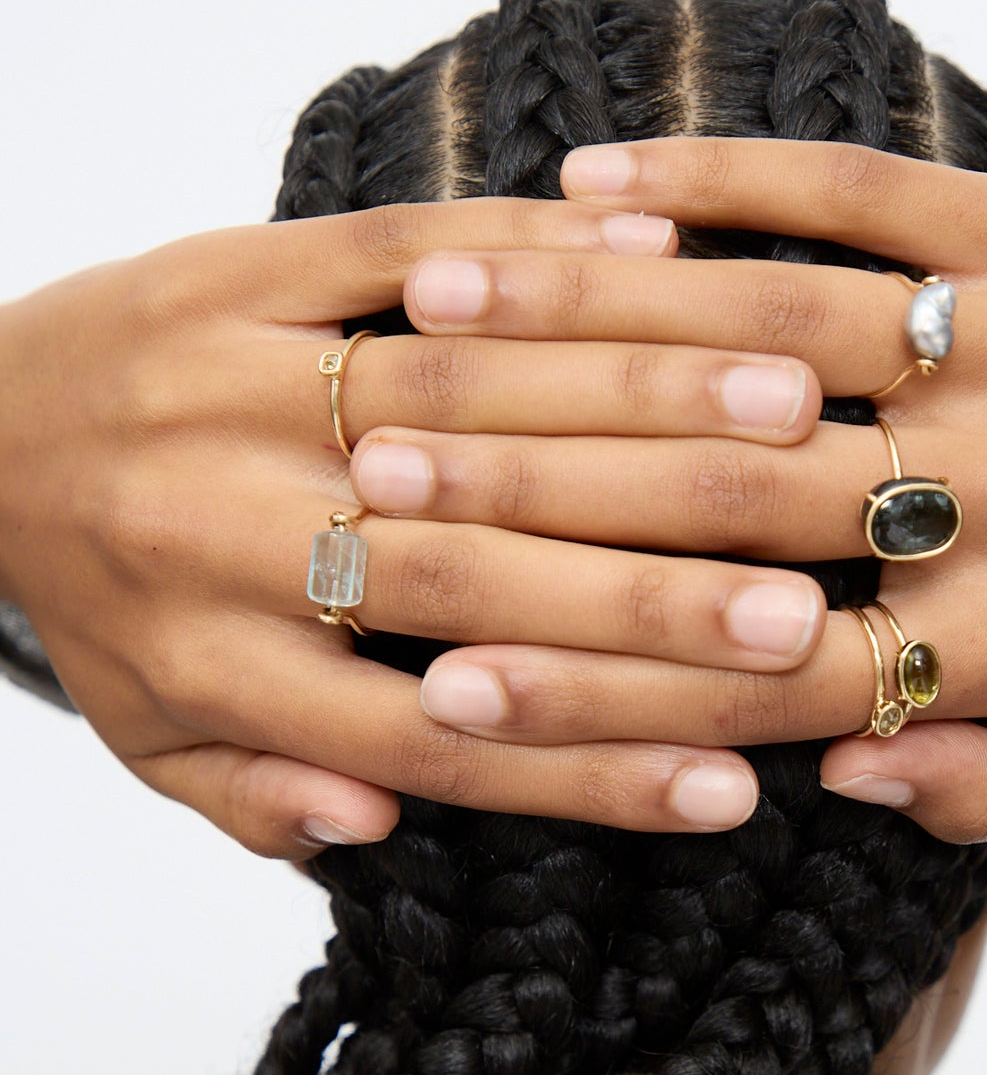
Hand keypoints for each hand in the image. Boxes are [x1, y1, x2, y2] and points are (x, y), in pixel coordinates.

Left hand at [0, 199, 832, 856]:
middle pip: (470, 578)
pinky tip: (661, 251)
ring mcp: (234, 383)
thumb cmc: (98, 600)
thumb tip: (378, 824)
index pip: (434, 744)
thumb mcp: (156, 737)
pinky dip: (532, 255)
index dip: (590, 770)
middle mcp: (227, 528)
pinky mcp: (238, 266)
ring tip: (788, 415)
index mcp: (217, 666)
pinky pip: (400, 250)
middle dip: (647, 602)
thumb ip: (262, 797)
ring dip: (634, 403)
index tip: (735, 788)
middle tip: (801, 623)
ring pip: (461, 403)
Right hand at [370, 137, 986, 840]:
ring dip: (583, 323)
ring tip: (425, 324)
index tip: (444, 687)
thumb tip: (817, 785)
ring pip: (767, 332)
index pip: (762, 675)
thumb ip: (977, 800)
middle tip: (375, 492)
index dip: (595, 692)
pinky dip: (716, 186)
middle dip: (540, 497)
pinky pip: (853, 193)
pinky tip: (587, 187)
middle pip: (732, 502)